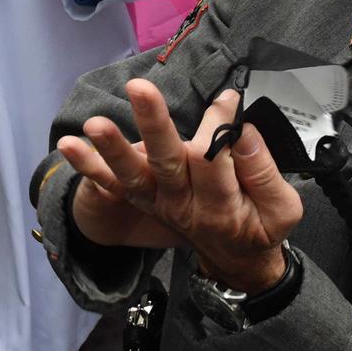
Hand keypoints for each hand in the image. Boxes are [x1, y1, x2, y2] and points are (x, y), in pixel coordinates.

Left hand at [58, 81, 301, 290]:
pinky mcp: (142, 199)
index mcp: (221, 208)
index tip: (227, 98)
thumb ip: (263, 171)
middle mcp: (182, 206)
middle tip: (140, 89)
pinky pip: (111, 185)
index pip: (215, 159)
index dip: (219, 125)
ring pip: (133, 175)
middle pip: (167, 163)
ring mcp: (157, 202)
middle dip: (153, 124)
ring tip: (93, 123)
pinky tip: (68, 145)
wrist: (235, 261)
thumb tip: (242, 129)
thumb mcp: (283, 210)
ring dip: (112, 148)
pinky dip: (89, 166)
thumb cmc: (261, 227)